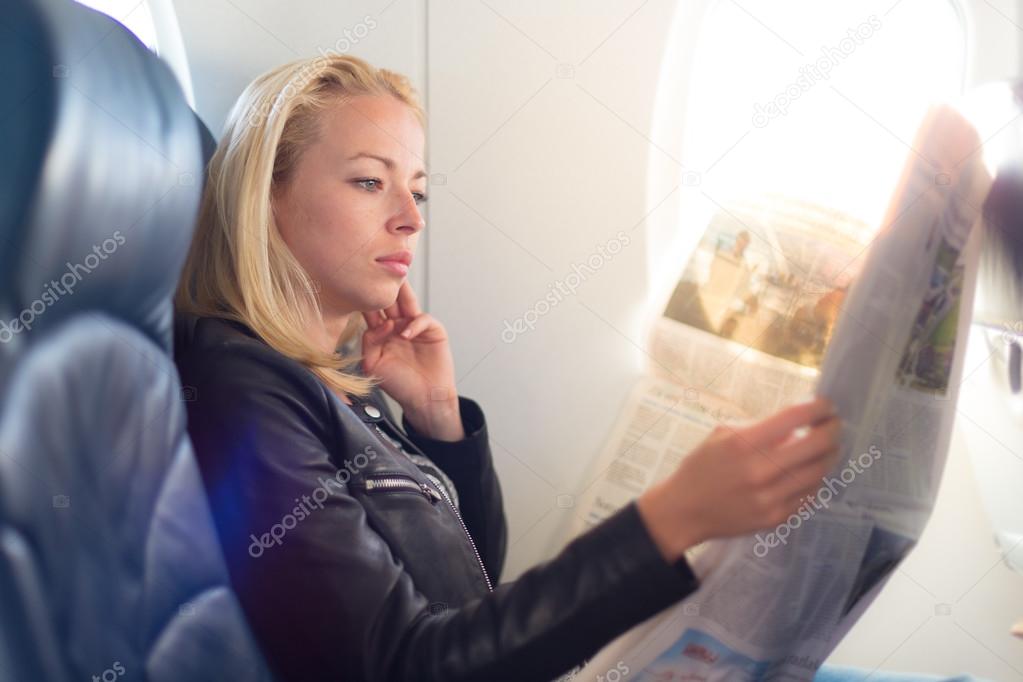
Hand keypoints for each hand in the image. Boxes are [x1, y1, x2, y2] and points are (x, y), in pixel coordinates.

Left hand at [360, 281, 463, 440]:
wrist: (423, 399)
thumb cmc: (399, 384)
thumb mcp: (373, 364)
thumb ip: (369, 342)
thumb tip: (379, 325)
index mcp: (382, 332)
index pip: (373, 310)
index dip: (365, 298)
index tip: (356, 285)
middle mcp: (398, 325)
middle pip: (390, 301)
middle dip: (384, 288)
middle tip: (378, 272)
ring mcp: (415, 327)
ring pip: (408, 303)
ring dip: (403, 291)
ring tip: (398, 281)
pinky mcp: (433, 331)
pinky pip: (422, 320)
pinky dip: (414, 324)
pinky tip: (406, 334)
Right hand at [637, 396, 842, 562]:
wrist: (684, 511)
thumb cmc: (701, 467)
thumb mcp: (722, 436)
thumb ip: (759, 429)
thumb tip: (796, 424)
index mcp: (744, 444)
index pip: (795, 417)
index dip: (818, 408)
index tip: (825, 405)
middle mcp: (760, 470)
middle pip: (816, 444)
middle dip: (832, 429)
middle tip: (833, 424)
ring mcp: (771, 497)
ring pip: (819, 471)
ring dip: (830, 454)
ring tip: (828, 446)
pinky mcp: (776, 517)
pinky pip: (809, 495)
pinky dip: (816, 479)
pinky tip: (812, 470)